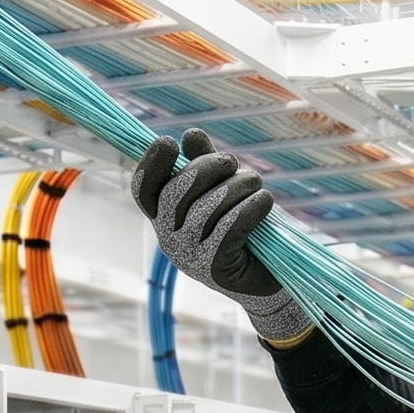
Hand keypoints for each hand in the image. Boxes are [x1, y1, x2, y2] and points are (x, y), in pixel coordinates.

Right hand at [132, 127, 311, 342]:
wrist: (269, 277)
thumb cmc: (245, 230)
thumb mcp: (223, 192)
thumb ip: (206, 165)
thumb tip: (191, 135)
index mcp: (165, 218)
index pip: (144, 189)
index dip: (151, 164)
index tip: (170, 142)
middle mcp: (169, 239)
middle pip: (175, 193)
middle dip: (206, 168)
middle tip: (232, 162)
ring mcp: (189, 256)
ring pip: (207, 208)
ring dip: (238, 187)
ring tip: (256, 183)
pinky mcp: (215, 268)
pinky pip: (230, 227)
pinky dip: (251, 208)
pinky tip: (265, 200)